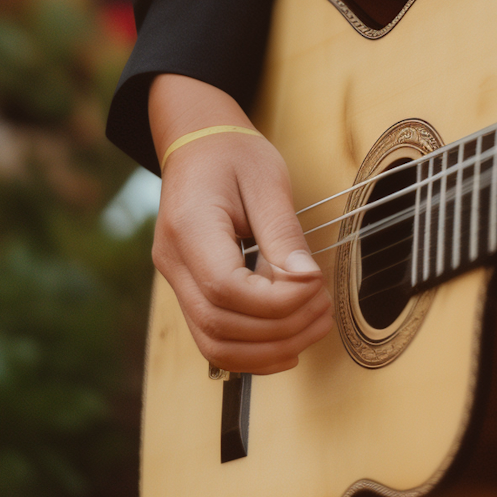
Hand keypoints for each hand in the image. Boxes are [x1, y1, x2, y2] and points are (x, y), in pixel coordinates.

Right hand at [150, 76, 332, 373]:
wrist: (198, 145)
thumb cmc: (233, 155)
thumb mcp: (267, 181)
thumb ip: (283, 233)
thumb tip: (306, 280)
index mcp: (189, 227)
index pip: (226, 287)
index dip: (276, 300)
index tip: (315, 285)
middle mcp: (173, 261)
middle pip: (219, 324)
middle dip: (280, 328)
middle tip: (323, 310)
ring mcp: (176, 279)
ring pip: (212, 343)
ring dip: (267, 349)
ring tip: (313, 326)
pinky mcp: (188, 290)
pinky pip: (213, 337)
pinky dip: (251, 352)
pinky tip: (288, 342)